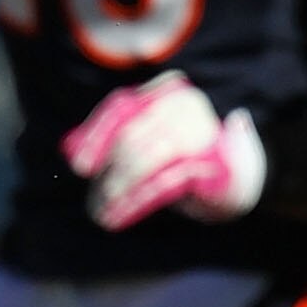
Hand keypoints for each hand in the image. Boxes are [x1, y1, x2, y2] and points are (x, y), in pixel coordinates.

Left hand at [62, 71, 265, 231]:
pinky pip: (164, 183)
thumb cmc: (182, 159)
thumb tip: (67, 146)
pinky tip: (119, 216)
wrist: (239, 179)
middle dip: (107, 172)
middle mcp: (186, 104)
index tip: (77, 165)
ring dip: (119, 190)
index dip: (95, 136)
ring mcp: (202, 131)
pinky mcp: (213, 163)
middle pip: (130, 137)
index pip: (120, 107)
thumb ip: (111, 139)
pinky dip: (137, 201)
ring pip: (145, 160)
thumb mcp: (145, 143)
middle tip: (93, 200)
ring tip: (102, 214)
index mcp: (166, 89)